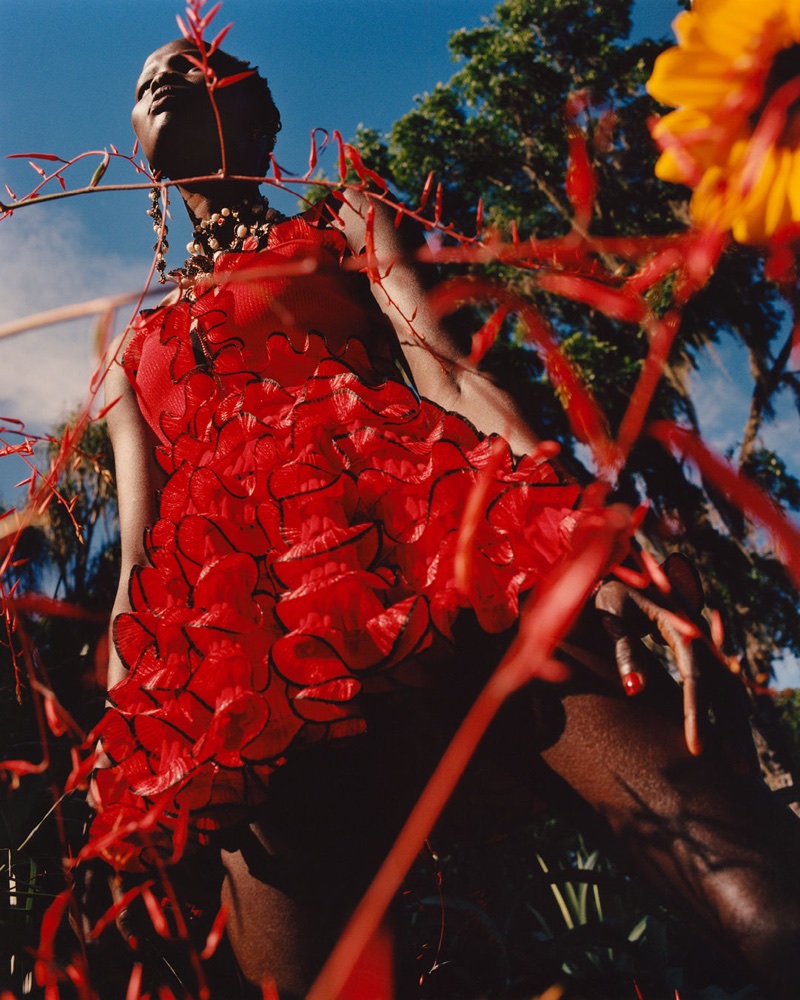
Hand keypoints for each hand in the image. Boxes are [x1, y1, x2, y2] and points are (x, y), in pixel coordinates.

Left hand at [594, 554, 741, 756]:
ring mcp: (705, 646)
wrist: (619, 576)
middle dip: (733, 731)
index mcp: (679, 625)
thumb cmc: (608, 598)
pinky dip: (733, 718)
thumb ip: (623, 649)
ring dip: (739, 730)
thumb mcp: (611, 615)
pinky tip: (737, 745)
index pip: (695, 676)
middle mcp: (700, 637)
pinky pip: (724, 690)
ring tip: (747, 770)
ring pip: (732, 692)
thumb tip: (635, 691)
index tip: (697, 750)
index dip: (697, 714)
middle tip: (739, 772)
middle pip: (726, 688)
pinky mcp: (703, 656)